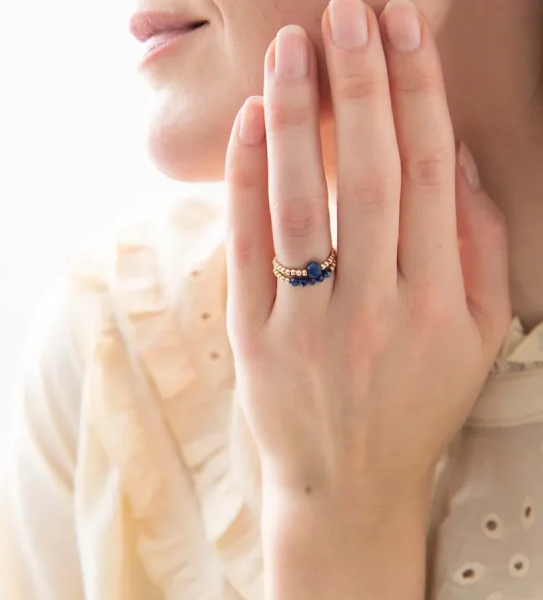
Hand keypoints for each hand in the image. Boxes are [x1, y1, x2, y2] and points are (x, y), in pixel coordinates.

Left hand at [223, 0, 511, 516]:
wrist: (346, 485)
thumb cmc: (413, 407)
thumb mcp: (473, 340)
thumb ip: (476, 251)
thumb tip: (459, 161)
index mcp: (435, 305)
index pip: (429, 177)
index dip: (418, 97)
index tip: (404, 33)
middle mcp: (373, 310)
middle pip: (370, 176)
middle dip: (361, 86)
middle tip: (348, 13)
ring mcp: (307, 324)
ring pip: (303, 203)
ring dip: (298, 118)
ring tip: (293, 48)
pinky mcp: (254, 336)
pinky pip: (248, 247)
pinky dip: (247, 179)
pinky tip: (252, 123)